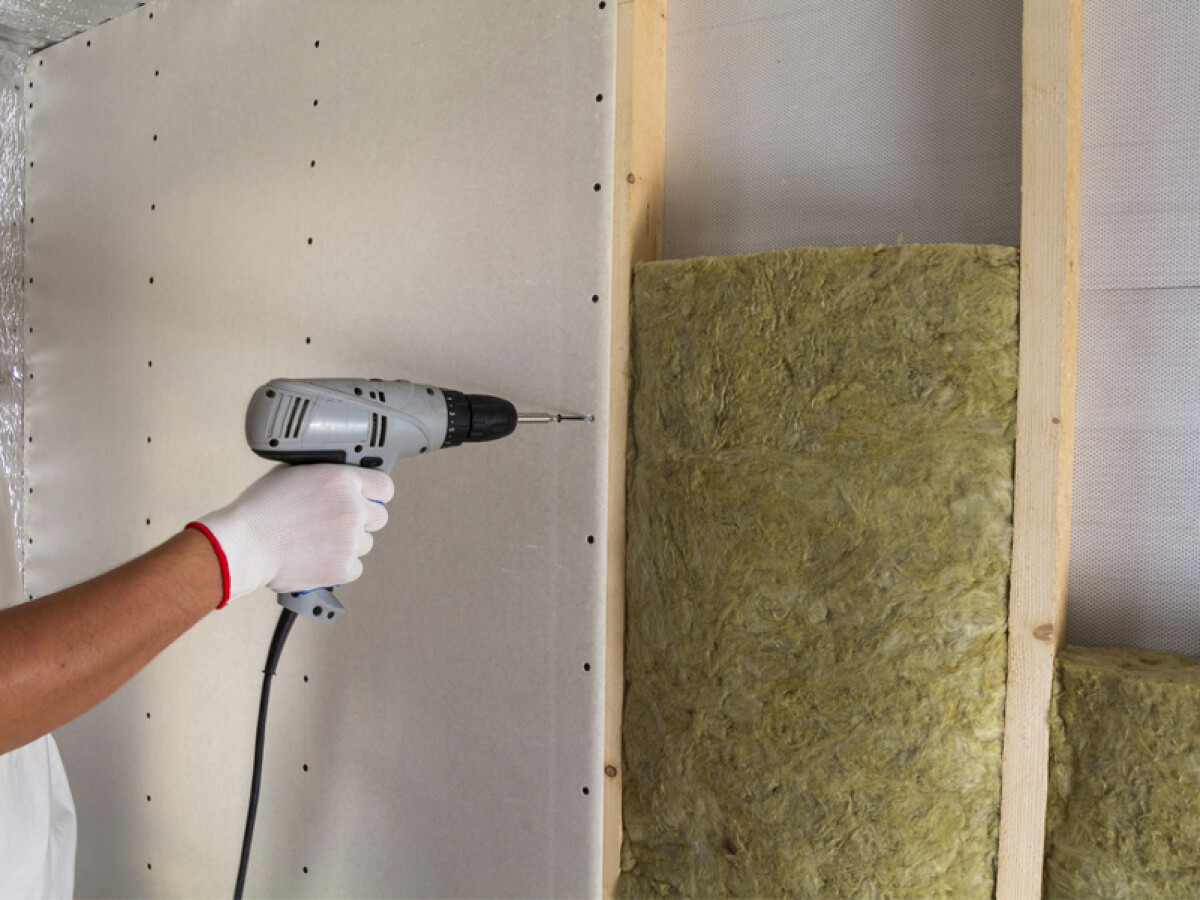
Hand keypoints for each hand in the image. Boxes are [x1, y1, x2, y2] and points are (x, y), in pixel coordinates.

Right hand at [188, 465, 393, 605]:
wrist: (245, 544)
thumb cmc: (261, 508)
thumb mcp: (293, 473)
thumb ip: (323, 476)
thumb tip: (335, 480)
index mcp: (342, 480)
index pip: (384, 486)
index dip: (375, 494)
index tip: (369, 500)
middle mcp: (353, 508)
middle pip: (379, 517)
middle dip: (362, 521)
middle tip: (335, 525)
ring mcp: (351, 539)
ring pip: (365, 544)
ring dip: (348, 544)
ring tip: (316, 543)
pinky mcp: (345, 568)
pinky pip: (354, 568)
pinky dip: (339, 567)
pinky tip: (316, 559)